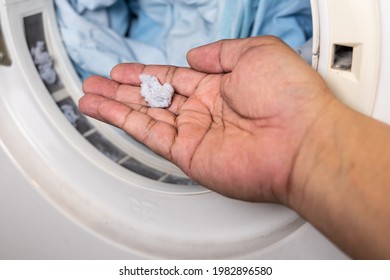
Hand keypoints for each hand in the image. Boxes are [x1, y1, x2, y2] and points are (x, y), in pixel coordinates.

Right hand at [79, 36, 333, 203]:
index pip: (173, 78)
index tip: (123, 70)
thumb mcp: (256, 51)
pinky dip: (124, 122)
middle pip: (153, 97)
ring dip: (116, 106)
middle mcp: (204, 110)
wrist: (302, 139)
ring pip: (145, 115)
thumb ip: (220, 52)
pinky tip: (105, 111)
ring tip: (89, 96)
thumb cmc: (289, 95)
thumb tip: (194, 57)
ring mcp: (195, 133)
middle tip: (97, 83)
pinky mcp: (188, 153)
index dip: (146, 73)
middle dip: (123, 90)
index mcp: (220, 86)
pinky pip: (149, 134)